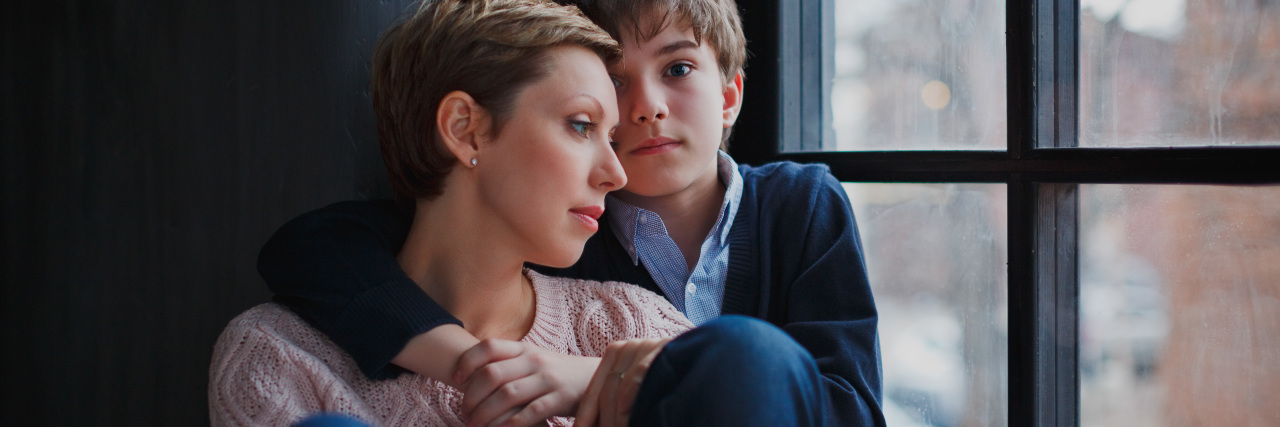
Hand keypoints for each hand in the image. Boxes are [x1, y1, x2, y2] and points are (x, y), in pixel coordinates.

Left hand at [455, 338, 600, 426]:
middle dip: (471, 396)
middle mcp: (534, 360)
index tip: (455, 379)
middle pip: (492, 374)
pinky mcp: (560, 398)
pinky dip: (512, 423)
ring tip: (474, 424)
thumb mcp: (533, 359)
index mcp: (524, 349)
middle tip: (463, 412)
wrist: (593, 377)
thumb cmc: (555, 372)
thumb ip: (508, 361)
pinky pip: (531, 411)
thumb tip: (471, 372)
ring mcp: (548, 379)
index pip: (489, 347)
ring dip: (485, 413)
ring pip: (507, 394)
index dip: (467, 361)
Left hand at [573, 337, 672, 426]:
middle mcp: (627, 346)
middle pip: (605, 391)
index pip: (594, 390)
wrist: (701, 358)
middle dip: (601, 419)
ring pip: (619, 385)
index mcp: (614, 354)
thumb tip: (588, 424)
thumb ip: (614, 400)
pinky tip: (626, 411)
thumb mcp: (634, 389)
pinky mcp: (662, 348)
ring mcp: (645, 345)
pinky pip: (639, 372)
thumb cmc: (665, 380)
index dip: (585, 414)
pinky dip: (631, 393)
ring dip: (615, 415)